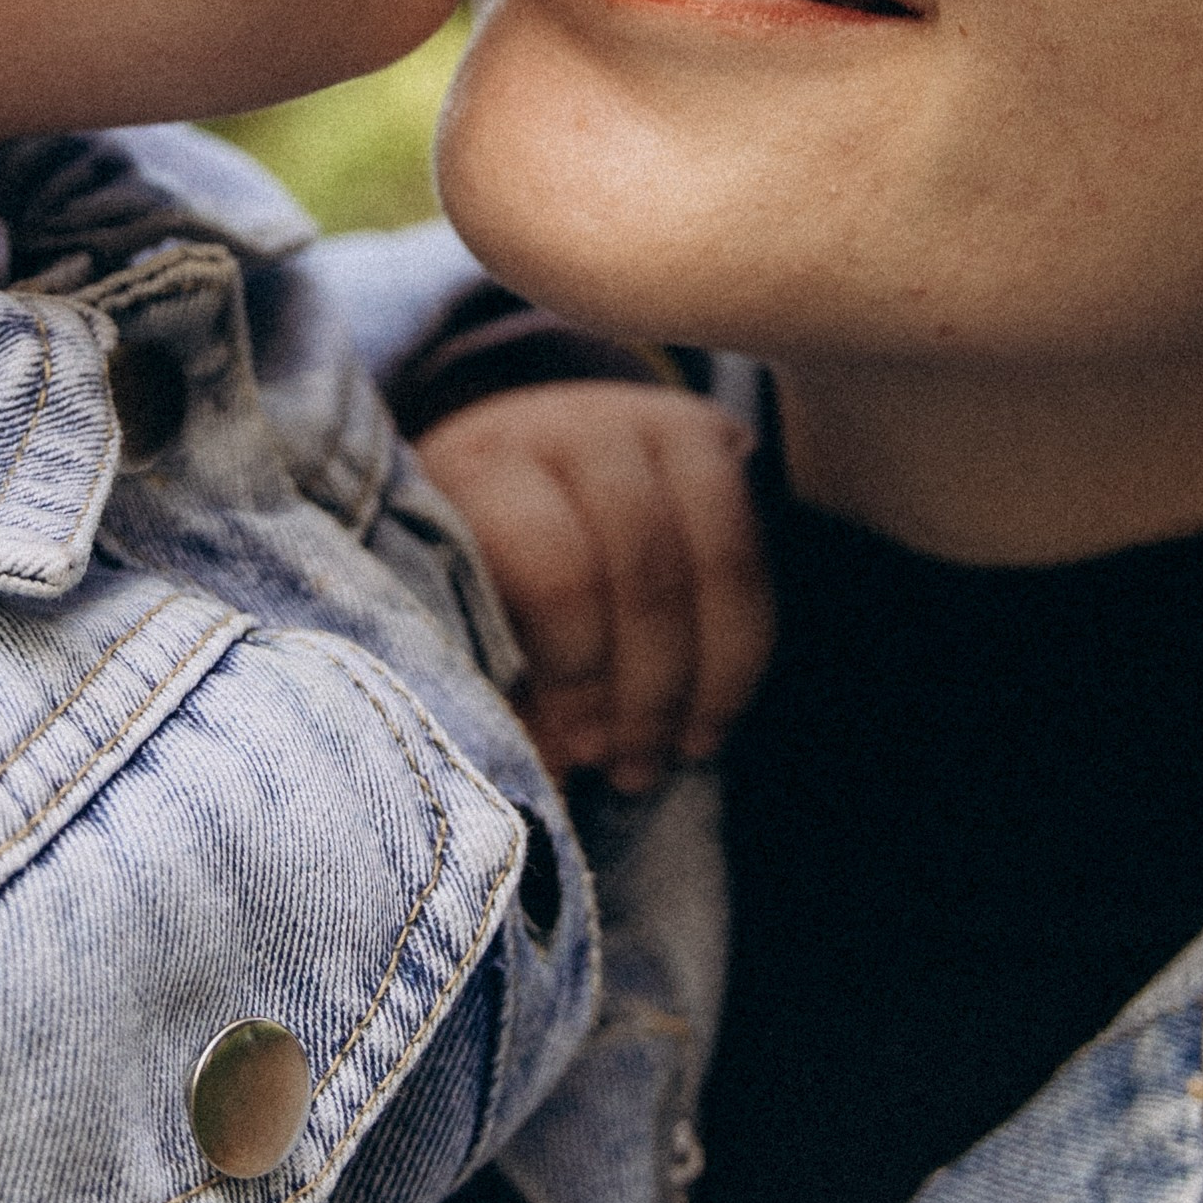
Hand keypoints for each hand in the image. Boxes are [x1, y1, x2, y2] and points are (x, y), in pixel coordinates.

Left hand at [416, 380, 774, 793]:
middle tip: (627, 770)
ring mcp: (648, 423)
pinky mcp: (707, 437)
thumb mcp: (453, 601)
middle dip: (645, 694)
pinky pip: (749, 560)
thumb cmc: (471, 552)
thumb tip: (536, 780)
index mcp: (485, 469)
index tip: (570, 752)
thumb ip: (488, 676)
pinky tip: (712, 717)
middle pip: (646, 572)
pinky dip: (739, 654)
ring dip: (701, 682)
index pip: (559, 572)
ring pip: (714, 564)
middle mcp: (570, 430)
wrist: (516, 441)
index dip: (577, 676)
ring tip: (673, 756)